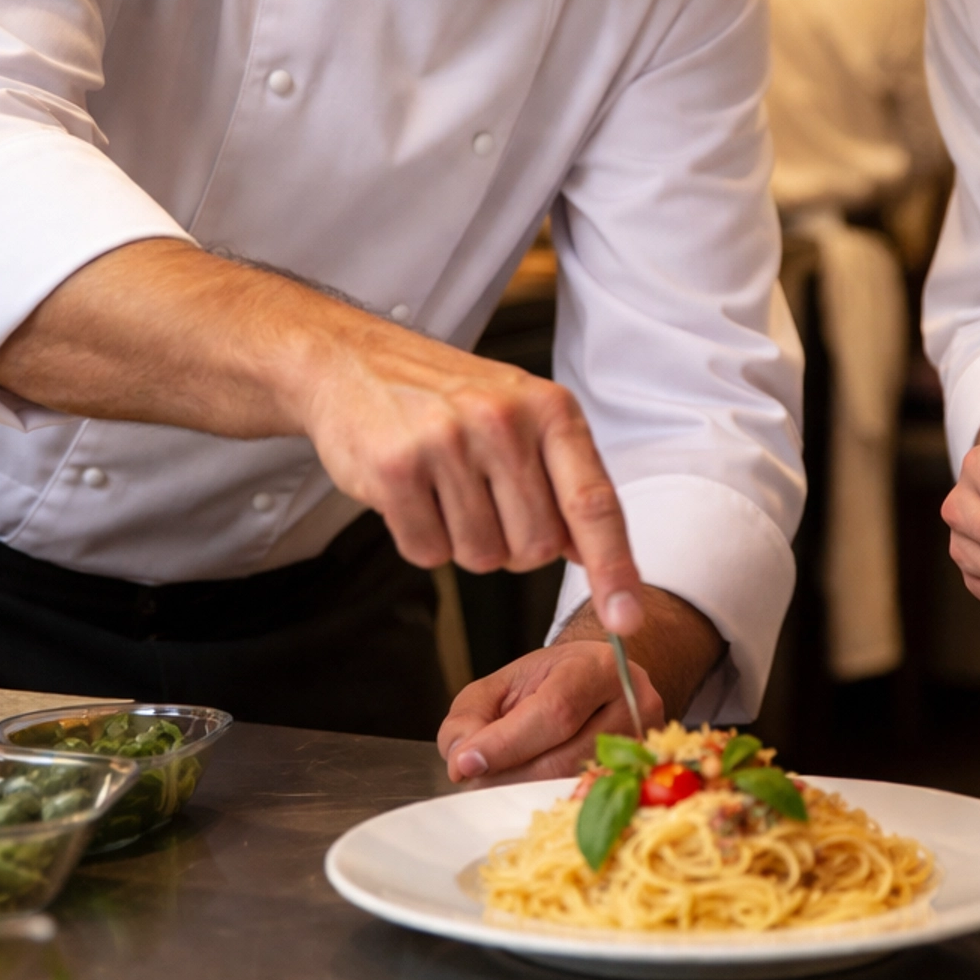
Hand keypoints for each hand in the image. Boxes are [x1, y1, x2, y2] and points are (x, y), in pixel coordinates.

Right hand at [297, 328, 642, 636]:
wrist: (351, 361)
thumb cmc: (448, 397)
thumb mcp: (522, 416)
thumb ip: (563, 480)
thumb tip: (595, 555)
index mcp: (550, 408)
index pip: (594, 502)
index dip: (614, 567)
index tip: (628, 618)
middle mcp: (504, 421)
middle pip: (537, 547)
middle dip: (514, 546)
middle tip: (484, 500)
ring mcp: (447, 442)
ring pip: (482, 557)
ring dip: (464, 541)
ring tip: (443, 488)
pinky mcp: (396, 469)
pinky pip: (427, 552)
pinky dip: (421, 539)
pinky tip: (412, 494)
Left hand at [437, 586, 723, 782]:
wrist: (600, 684)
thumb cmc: (549, 684)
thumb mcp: (503, 685)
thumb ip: (471, 715)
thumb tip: (462, 759)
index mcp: (600, 667)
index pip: (555, 711)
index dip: (506, 743)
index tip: (464, 763)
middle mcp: (636, 705)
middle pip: (564, 760)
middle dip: (509, 777)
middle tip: (475, 779)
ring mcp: (645, 747)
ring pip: (573, 790)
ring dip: (525, 796)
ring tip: (501, 783)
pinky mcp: (644, 781)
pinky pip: (589, 808)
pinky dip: (551, 808)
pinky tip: (529, 799)